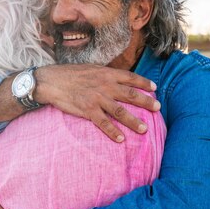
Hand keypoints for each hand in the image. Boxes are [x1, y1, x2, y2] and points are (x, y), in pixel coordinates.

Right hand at [35, 64, 159, 141]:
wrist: (51, 81)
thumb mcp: (90, 69)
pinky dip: (113, 132)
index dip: (143, 82)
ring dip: (133, 121)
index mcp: (106, 73)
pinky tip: (121, 139)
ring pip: (120, 111)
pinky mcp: (88, 110)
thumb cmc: (69, 74)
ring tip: (144, 129)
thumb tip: (115, 78)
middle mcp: (105, 85)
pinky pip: (103, 123)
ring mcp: (97, 98)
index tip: (154, 88)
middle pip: (130, 94)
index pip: (130, 77)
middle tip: (158, 108)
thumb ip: (104, 74)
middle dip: (146, 101)